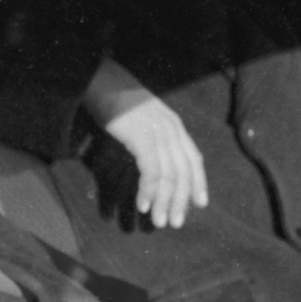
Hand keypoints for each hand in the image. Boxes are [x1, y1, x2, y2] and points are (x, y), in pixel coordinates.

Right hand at [81, 57, 207, 227]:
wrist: (100, 79)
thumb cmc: (115, 99)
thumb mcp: (142, 117)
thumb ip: (152, 135)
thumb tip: (151, 157)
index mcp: (174, 124)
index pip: (194, 158)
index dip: (199, 182)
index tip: (200, 204)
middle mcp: (171, 129)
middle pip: (184, 172)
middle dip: (180, 200)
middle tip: (175, 222)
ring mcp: (158, 133)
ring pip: (169, 176)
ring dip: (164, 202)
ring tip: (159, 221)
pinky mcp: (143, 138)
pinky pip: (152, 172)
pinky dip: (148, 192)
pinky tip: (142, 205)